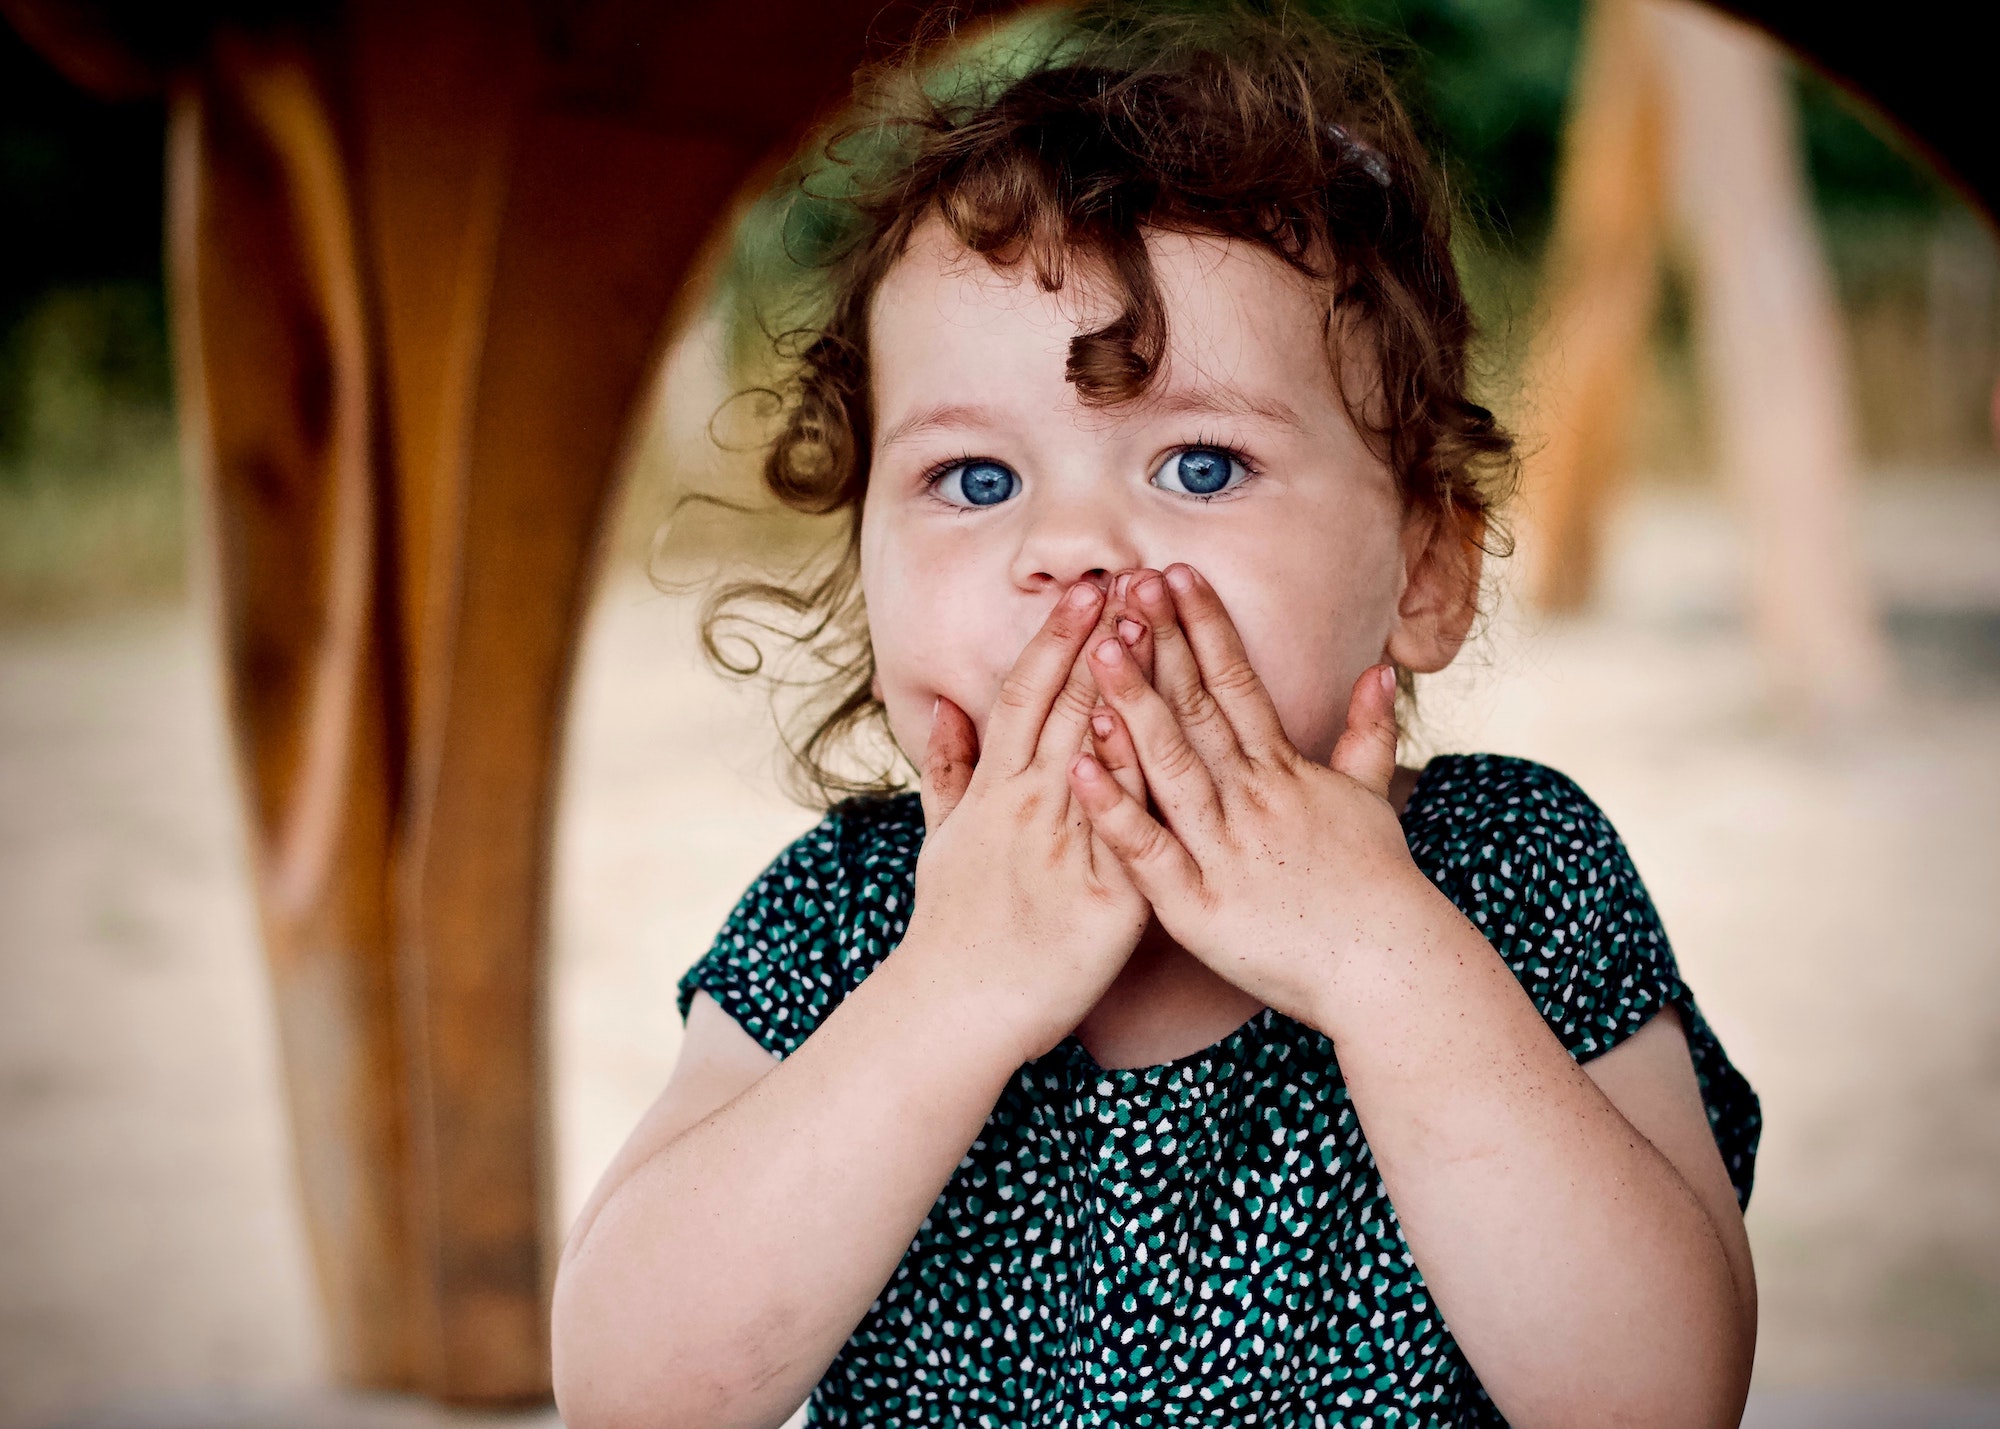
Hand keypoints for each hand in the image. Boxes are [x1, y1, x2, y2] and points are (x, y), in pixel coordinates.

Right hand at [900, 580, 1151, 1061]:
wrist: (958, 1009)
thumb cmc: (954, 926)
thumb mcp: (940, 839)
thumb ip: (948, 770)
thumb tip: (942, 709)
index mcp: (995, 790)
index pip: (1027, 695)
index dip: (1055, 639)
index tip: (1085, 589)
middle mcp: (1028, 806)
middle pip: (1070, 707)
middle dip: (1103, 640)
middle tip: (1135, 580)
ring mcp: (1066, 848)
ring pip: (1104, 751)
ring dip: (1132, 687)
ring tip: (1158, 629)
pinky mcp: (1106, 898)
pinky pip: (1136, 833)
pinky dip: (1147, 783)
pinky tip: (1171, 737)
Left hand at [1066, 565, 1438, 1028]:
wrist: (1388, 971)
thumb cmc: (1376, 888)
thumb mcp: (1372, 799)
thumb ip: (1367, 732)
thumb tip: (1380, 668)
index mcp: (1284, 773)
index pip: (1237, 683)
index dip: (1204, 626)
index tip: (1174, 572)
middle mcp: (1252, 801)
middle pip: (1198, 710)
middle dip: (1160, 644)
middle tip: (1124, 584)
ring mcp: (1223, 851)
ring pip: (1169, 768)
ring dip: (1131, 707)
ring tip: (1096, 650)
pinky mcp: (1197, 906)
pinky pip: (1147, 851)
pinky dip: (1114, 809)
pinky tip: (1079, 767)